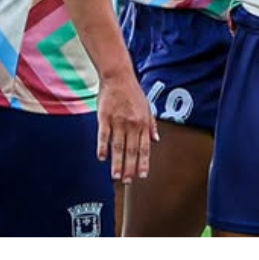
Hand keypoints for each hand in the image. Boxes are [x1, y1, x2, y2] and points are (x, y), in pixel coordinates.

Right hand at [98, 69, 156, 183]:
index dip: (143, 162)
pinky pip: (104, 135)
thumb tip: (156, 139)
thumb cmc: (133, 93)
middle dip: (130, 167)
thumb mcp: (147, 108)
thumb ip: (151, 125)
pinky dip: (103, 147)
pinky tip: (102, 158)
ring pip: (118, 146)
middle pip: (131, 150)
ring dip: (117, 162)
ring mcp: (118, 121)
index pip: (144, 148)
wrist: (118, 77)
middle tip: (128, 181)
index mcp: (143, 123)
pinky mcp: (104, 117)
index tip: (142, 175)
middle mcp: (132, 124)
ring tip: (116, 176)